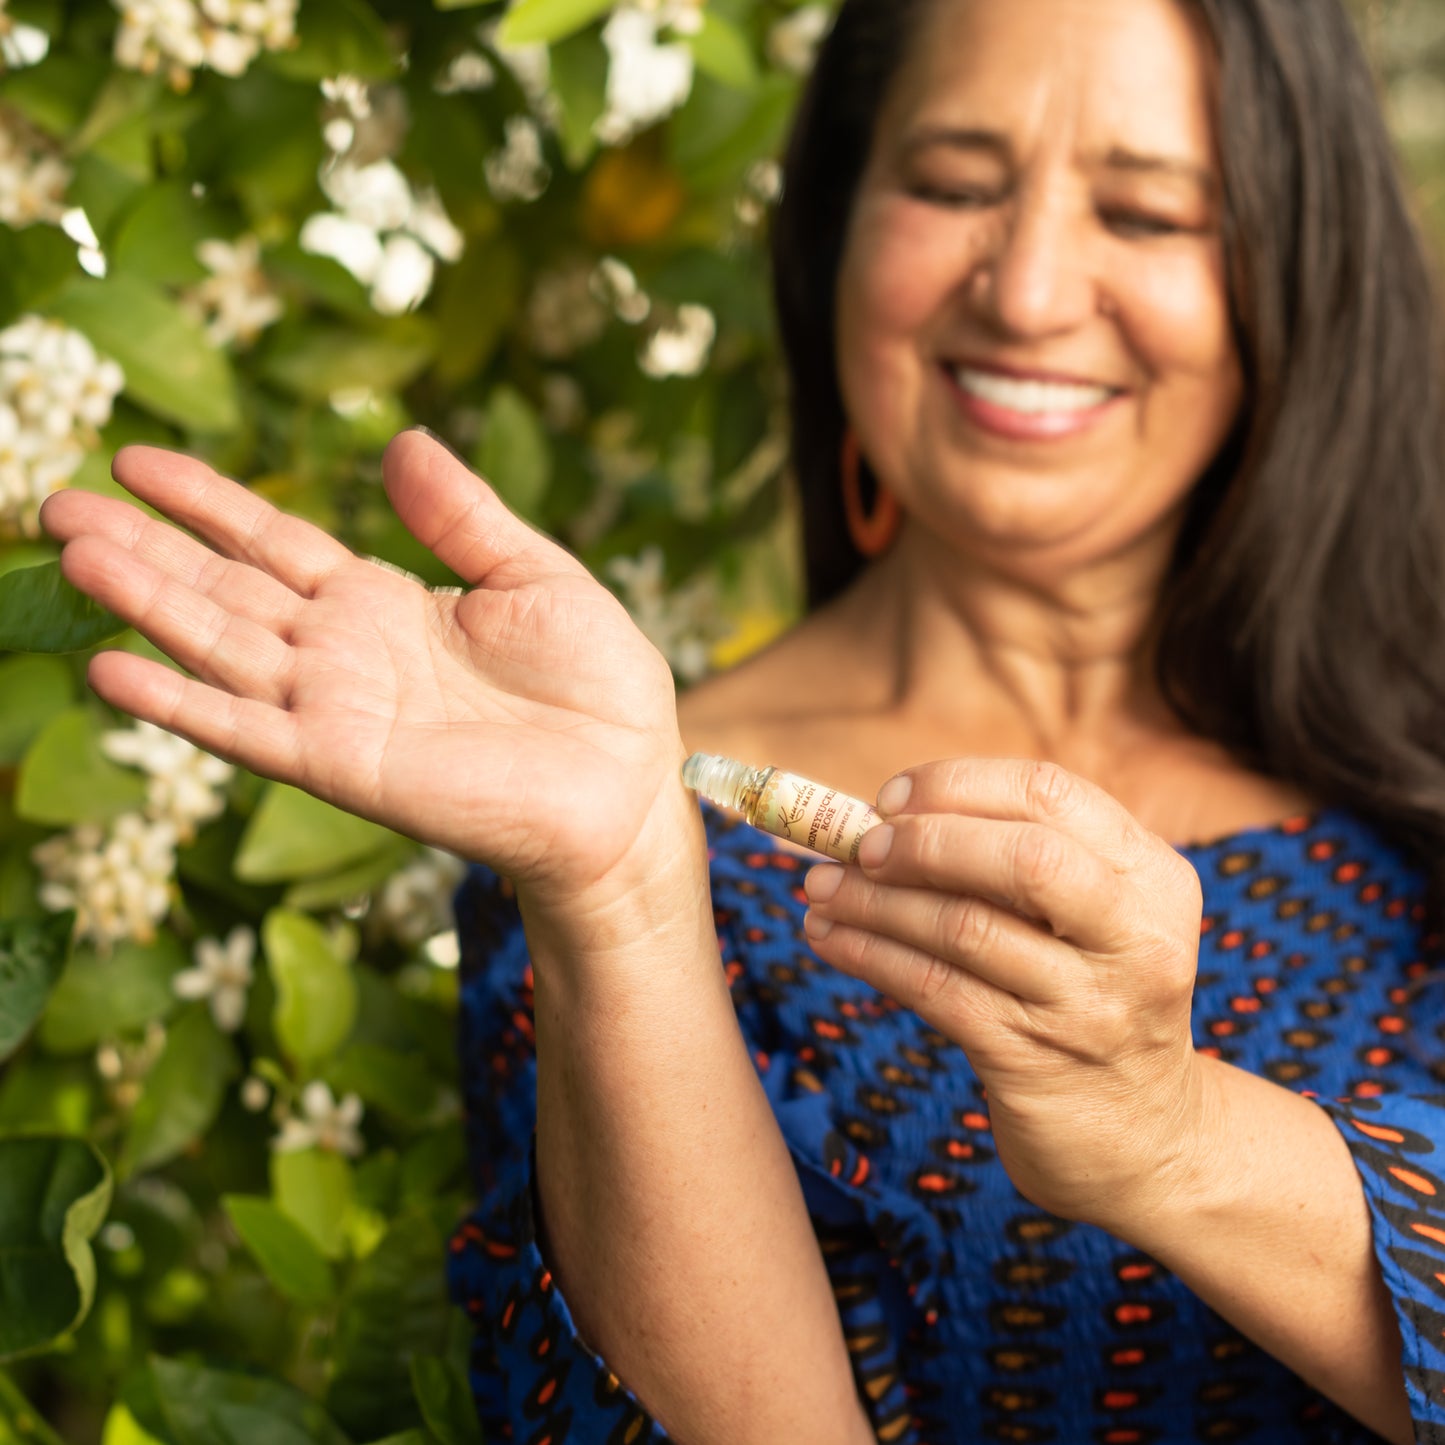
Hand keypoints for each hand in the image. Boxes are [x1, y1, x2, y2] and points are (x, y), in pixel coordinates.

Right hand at [39, 432, 693, 912]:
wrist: (628, 784)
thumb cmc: (597, 686)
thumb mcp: (536, 575)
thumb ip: (463, 517)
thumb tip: (400, 440)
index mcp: (383, 604)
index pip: (274, 543)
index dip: (208, 503)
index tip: (137, 460)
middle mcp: (343, 656)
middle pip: (224, 589)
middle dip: (144, 546)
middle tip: (57, 498)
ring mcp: (337, 710)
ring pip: (220, 648)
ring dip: (147, 604)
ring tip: (73, 553)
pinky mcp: (346, 765)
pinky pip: (248, 731)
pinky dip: (182, 705)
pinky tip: (114, 670)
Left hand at [800, 758, 1206, 1229]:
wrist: (1142, 1136)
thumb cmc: (1089, 997)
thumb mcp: (1092, 919)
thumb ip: (1018, 858)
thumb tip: (883, 814)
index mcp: (1152, 878)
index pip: (1053, 794)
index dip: (958, 785)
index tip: (890, 798)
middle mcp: (1135, 938)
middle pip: (1024, 859)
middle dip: (923, 842)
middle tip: (855, 845)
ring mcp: (1088, 1005)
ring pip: (964, 928)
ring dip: (873, 901)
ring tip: (818, 887)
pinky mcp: (1034, 1060)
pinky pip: (935, 990)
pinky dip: (869, 954)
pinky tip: (828, 938)